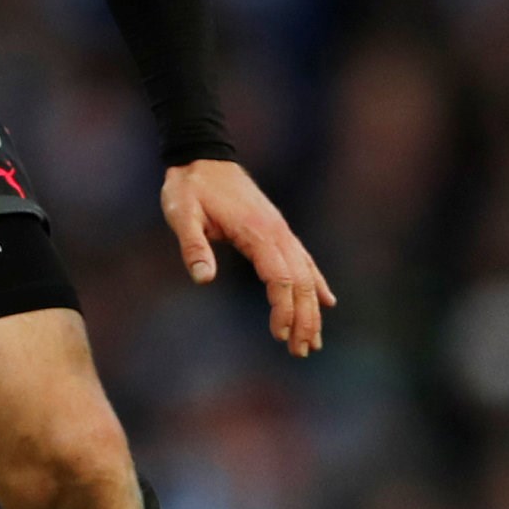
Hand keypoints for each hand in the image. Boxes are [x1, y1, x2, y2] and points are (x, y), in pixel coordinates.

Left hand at [160, 157, 333, 354]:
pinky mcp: (277, 229)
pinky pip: (304, 260)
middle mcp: (277, 233)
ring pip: (306, 275)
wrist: (202, 157)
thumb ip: (193, 245)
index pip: (279, 278)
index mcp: (257, 232)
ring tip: (313, 341)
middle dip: (303, 319)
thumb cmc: (189, 188)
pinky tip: (326, 301)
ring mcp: (281, 231)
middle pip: (300, 282)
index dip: (282, 309)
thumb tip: (202, 278)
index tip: (278, 335)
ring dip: (311, 309)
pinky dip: (316, 282)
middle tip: (300, 351)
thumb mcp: (181, 214)